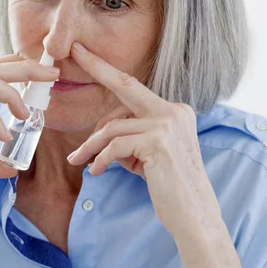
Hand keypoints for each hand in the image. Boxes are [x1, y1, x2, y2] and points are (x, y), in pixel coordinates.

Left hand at [67, 42, 220, 237]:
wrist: (194, 215)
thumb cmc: (169, 187)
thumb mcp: (149, 155)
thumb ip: (131, 136)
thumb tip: (102, 134)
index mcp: (174, 112)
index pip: (135, 86)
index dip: (107, 68)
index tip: (85, 52)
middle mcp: (174, 112)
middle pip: (126, 85)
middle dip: (97, 67)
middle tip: (72, 52)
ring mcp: (167, 125)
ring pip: (112, 127)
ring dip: (91, 146)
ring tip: (78, 160)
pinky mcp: (158, 142)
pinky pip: (115, 146)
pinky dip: (100, 159)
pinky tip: (96, 171)